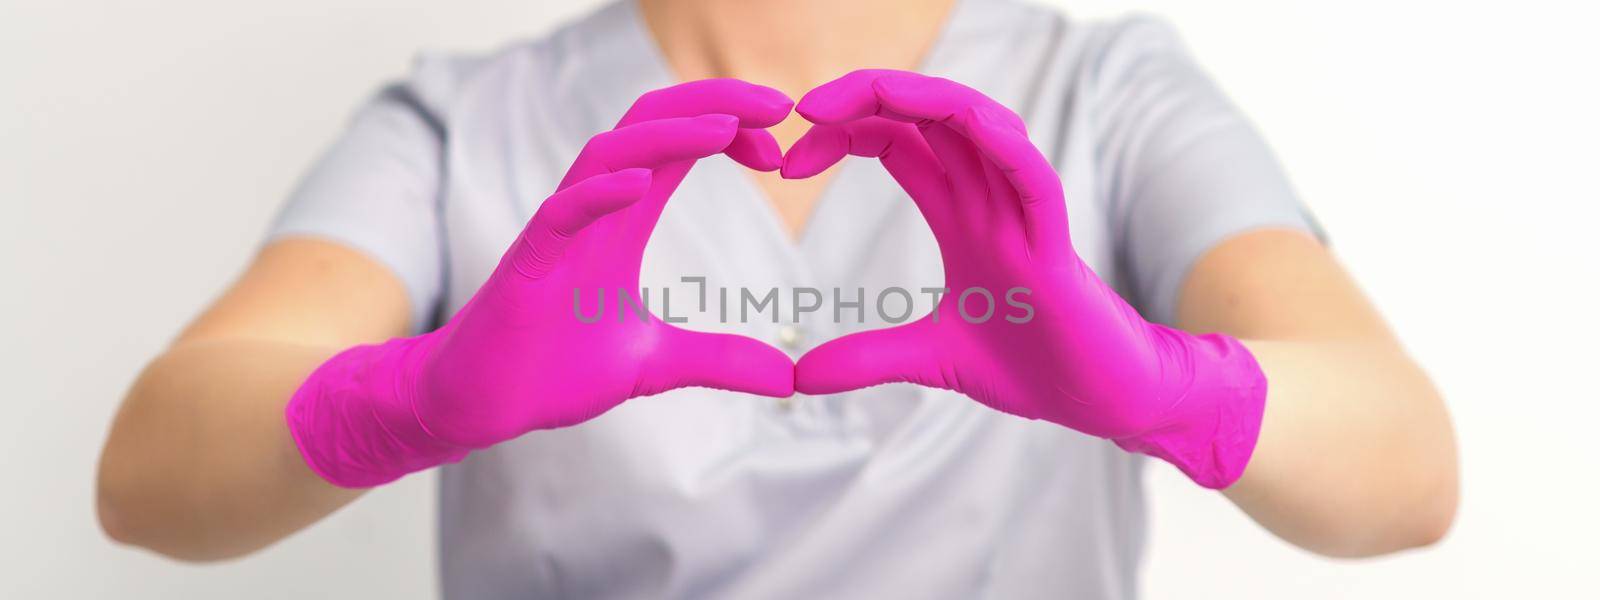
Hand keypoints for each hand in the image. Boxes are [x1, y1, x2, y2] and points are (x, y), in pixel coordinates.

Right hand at [287, 80, 796, 486]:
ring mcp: (556, 234)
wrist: (481, 404)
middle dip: (714, 104)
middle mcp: (591, 212)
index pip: (676, 146)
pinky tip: (642, 182)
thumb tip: (787, 378)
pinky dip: (599, 193)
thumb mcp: (653, 364)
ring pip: (607, 154)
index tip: (779, 146)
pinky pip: (559, 213)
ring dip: (667, 135)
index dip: (729, 129)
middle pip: (649, 124)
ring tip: (725, 129)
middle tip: (778, 106)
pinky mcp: (525, 266)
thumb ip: (717, 360)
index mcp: (622, 221)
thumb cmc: (552, 369)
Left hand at [783, 70, 1266, 487]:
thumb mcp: (928, 361)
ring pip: (982, 128)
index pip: (899, 143)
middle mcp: (990, 202)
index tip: (789, 162)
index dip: (845, 134)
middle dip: (869, 97)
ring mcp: (1024, 219)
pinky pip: (1036, 180)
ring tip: (869, 95)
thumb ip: (867, 359)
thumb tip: (798, 376)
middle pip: (931, 117)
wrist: (1100, 400)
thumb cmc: (1032, 366)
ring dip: (926, 100)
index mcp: (960, 217)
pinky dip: (1006, 148)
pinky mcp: (1057, 247)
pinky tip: (970, 127)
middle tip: (805, 109)